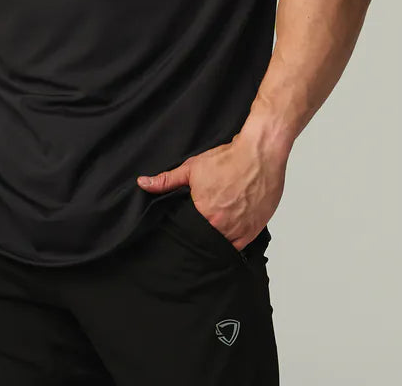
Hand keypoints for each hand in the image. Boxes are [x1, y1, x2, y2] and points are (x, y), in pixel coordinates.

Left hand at [136, 132, 286, 250]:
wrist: (259, 154)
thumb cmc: (228, 159)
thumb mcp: (192, 168)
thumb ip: (166, 180)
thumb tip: (143, 183)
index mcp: (204, 213)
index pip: (188, 233)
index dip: (185, 231)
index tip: (185, 227)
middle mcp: (222, 225)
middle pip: (205, 240)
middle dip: (200, 236)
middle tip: (199, 228)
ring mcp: (240, 230)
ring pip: (222, 245)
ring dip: (217, 240)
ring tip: (213, 229)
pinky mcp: (254, 230)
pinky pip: (239, 246)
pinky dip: (233, 242)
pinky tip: (228, 233)